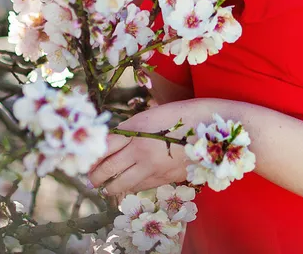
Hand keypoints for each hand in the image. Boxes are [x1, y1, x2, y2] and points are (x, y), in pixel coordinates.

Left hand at [87, 98, 211, 200]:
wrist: (216, 130)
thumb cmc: (186, 114)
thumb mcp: (154, 113)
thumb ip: (132, 128)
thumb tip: (113, 140)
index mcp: (137, 130)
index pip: (104, 147)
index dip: (92, 155)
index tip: (85, 158)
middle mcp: (141, 151)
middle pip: (108, 169)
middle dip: (95, 176)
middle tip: (90, 178)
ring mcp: (153, 168)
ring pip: (121, 185)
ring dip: (109, 187)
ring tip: (103, 187)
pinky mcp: (165, 179)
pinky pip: (140, 187)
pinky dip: (129, 188)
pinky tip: (127, 187)